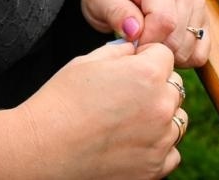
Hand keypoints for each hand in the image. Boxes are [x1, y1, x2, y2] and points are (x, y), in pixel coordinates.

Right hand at [15, 41, 185, 179]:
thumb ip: (121, 52)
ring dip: (159, 116)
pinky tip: (131, 143)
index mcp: (147, 74)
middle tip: (123, 96)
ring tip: (126, 121)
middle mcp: (161, 106)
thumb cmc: (61, 102)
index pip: (164, 55)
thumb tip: (136, 50)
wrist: (43, 150)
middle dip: (155, 86)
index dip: (145, 57)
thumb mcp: (88, 61)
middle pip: (173, 87)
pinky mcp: (154, 169)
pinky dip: (157, 147)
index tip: (127, 68)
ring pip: (175, 119)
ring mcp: (160, 140)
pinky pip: (171, 151)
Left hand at [82, 0, 211, 67]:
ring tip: (149, 42)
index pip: (164, 20)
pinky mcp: (203, 17)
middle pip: (178, 37)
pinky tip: (165, 47)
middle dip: (156, 50)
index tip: (131, 44)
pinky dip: (184, 57)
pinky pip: (201, 51)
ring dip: (169, 55)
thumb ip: (115, 12)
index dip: (147, 41)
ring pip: (191, 47)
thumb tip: (135, 31)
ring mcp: (197, 1)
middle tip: (137, 44)